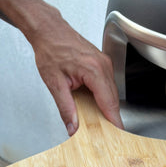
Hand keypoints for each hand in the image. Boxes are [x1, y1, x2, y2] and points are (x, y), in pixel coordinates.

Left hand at [28, 9, 122, 135]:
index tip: (117, 135)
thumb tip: (72, 127)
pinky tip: (97, 108)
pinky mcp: (103, 64)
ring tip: (102, 125)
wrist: (48, 30)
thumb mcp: (54, 83)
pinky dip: (104, 99)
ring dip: (108, 109)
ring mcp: (105, 64)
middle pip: (113, 100)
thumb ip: (65, 108)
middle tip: (107, 135)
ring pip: (112, 93)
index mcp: (94, 70)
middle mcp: (103, 66)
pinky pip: (108, 86)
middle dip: (111, 118)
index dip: (114, 121)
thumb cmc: (50, 49)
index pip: (109, 102)